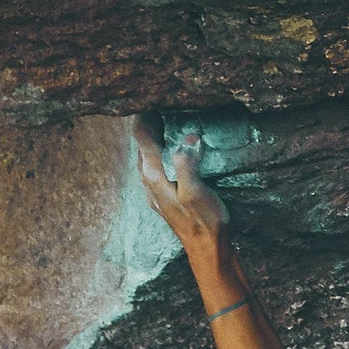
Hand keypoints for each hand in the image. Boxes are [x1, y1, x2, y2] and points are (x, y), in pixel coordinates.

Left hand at [134, 112, 225, 239]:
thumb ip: (187, 163)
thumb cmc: (203, 220)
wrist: (206, 249)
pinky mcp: (163, 197)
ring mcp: (154, 191)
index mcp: (154, 176)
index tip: (152, 98)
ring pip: (147, 157)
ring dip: (153, 139)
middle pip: (141, 145)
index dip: (146, 116)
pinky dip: (159, 153)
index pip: (142, 138)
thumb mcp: (196, 191)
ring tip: (164, 122)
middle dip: (149, 124)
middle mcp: (149, 182)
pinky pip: (155, 167)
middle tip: (160, 104)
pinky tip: (170, 152)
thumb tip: (187, 138)